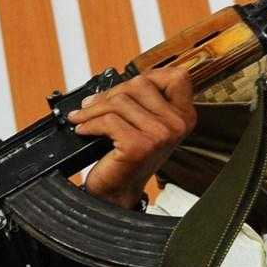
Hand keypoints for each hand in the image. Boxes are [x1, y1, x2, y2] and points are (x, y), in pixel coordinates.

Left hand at [68, 66, 196, 208]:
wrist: (117, 190)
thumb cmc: (126, 156)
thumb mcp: (141, 124)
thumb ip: (139, 101)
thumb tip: (110, 81)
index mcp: (183, 114)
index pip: (176, 76)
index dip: (146, 77)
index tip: (122, 90)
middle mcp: (178, 124)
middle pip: (140, 85)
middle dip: (109, 94)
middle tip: (90, 106)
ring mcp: (161, 135)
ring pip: (120, 102)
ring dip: (92, 110)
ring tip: (82, 119)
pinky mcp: (140, 146)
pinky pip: (108, 121)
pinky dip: (89, 124)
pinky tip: (83, 130)